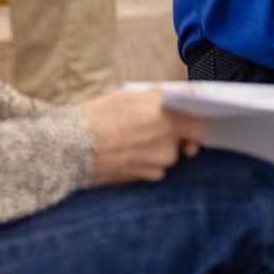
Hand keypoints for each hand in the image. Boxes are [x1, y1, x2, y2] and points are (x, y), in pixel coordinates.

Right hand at [80, 88, 205, 185]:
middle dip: (180, 134)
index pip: (201, 125)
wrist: (72, 147)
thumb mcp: (132, 95)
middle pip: (187, 141)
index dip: (200, 122)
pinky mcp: (143, 177)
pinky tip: (131, 151)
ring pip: (170, 155)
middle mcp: (167, 143)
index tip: (198, 119)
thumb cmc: (100, 115)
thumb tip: (185, 95)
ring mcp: (155, 164)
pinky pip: (156, 169)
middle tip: (160, 126)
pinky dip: (150, 161)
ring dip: (162, 147)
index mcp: (167, 118)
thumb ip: (162, 97)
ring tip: (137, 137)